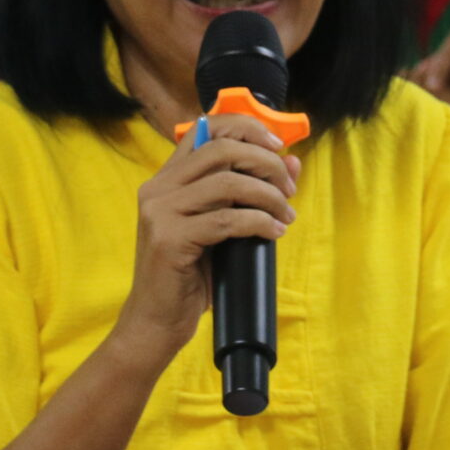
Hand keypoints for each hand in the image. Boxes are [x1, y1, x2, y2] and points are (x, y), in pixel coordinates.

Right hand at [112, 114, 299, 361]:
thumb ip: (249, 193)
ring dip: (268, 196)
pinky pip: (226, 221)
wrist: (156, 320)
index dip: (245, 128)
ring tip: (286, 216)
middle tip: (289, 188)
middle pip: (221, 150)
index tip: (277, 145)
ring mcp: (160, 213)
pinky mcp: (169, 239)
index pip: (205, 129)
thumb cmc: (190, 274)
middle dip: (266, 163)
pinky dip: (259, 223)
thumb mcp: (221, 226)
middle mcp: (158, 188)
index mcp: (166, 178)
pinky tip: (273, 234)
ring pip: (228, 183)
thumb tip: (293, 161)